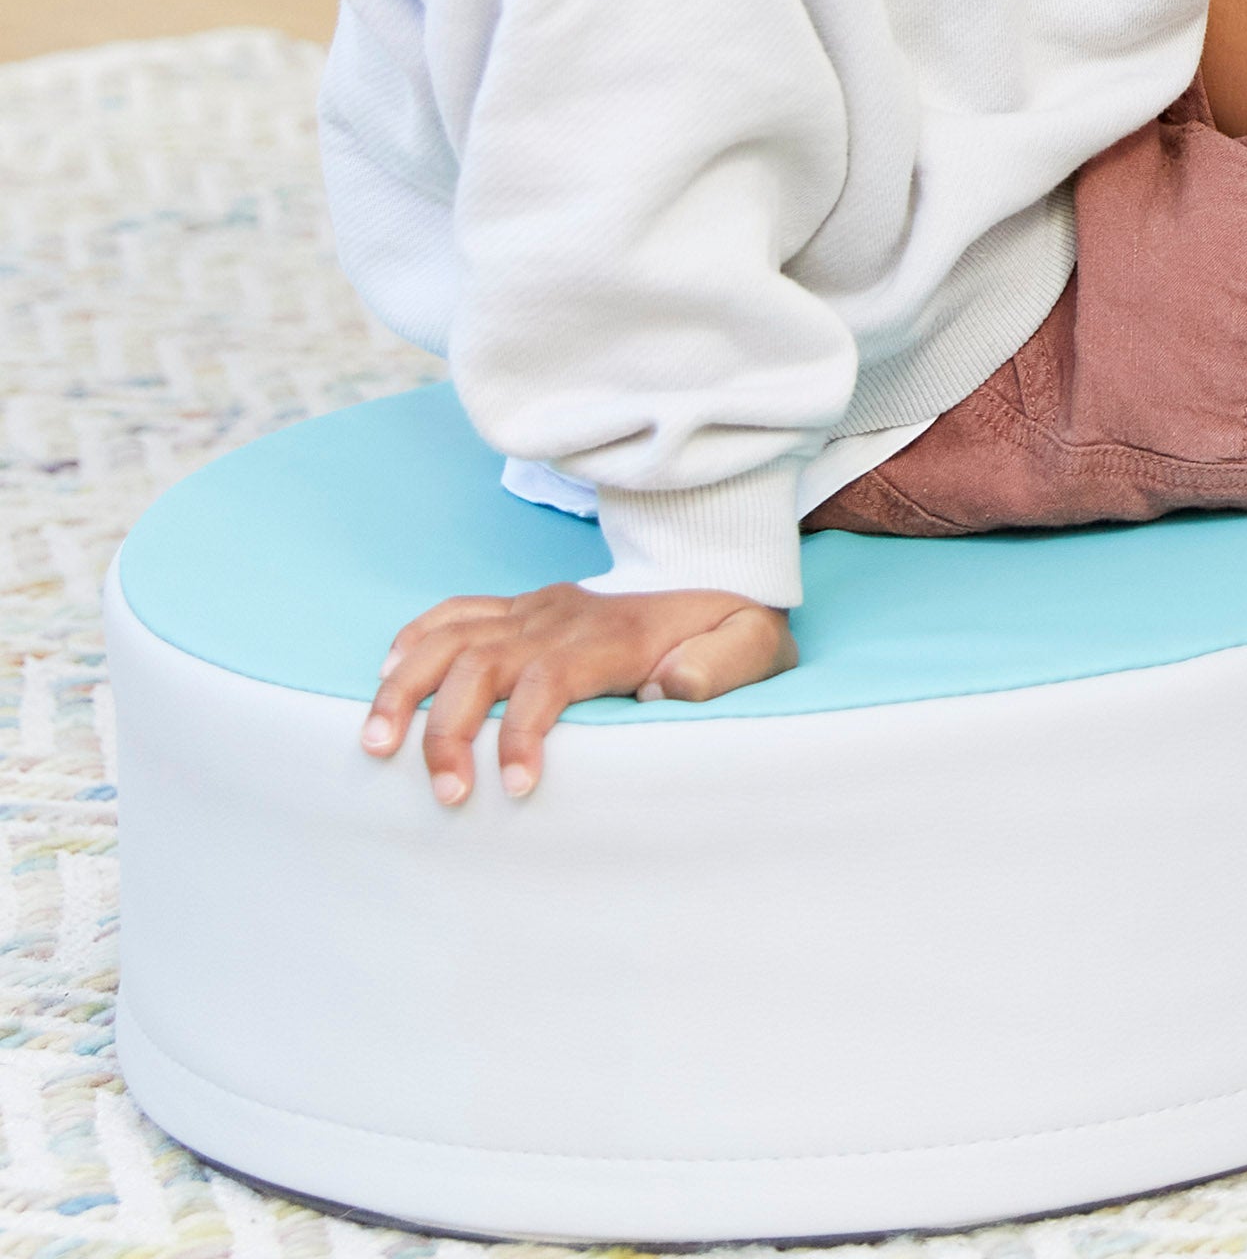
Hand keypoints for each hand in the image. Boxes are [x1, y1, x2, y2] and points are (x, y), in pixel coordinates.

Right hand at [363, 580, 794, 803]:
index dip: (522, 733)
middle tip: (443, 795)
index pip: (549, 678)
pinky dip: (412, 639)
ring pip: (451, 636)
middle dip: (448, 729)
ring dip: (406, 687)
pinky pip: (454, 611)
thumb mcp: (755, 644)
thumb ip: (724, 663)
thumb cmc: (731, 626)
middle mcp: (563, 617)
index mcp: (613, 636)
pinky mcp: (522, 608)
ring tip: (373, 746)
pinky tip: (385, 677)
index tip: (516, 790)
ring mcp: (536, 608)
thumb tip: (671, 684)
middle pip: (481, 662)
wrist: (720, 569)